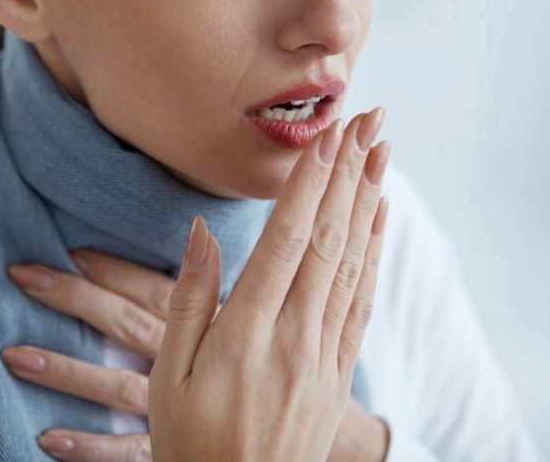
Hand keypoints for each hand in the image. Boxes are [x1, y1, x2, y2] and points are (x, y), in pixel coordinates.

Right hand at [3, 109, 390, 460]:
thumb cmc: (191, 441)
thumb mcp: (168, 376)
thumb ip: (189, 301)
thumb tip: (202, 233)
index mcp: (247, 334)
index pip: (287, 242)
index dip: (309, 185)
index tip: (327, 136)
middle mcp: (296, 338)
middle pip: (330, 240)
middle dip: (349, 174)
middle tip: (368, 120)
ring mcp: (323, 356)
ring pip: (352, 264)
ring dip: (368, 202)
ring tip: (381, 152)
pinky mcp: (337, 373)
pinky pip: (362, 302)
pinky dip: (374, 255)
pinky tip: (378, 221)